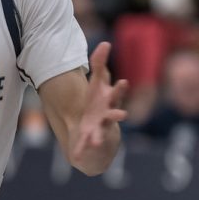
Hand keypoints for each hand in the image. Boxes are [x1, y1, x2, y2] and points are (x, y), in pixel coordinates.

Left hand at [73, 42, 127, 159]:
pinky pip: (83, 147)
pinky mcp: (88, 141)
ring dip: (98, 137)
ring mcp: (99, 131)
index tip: (123, 82)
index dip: (119, 89)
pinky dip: (80, 151)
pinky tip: (75, 157)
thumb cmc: (99, 105)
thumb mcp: (97, 85)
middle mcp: (107, 118)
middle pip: (113, 117)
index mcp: (109, 103)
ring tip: (96, 140)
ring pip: (100, 134)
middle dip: (116, 116)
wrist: (98, 134)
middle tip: (122, 116)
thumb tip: (105, 42)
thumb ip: (100, 65)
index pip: (116, 95)